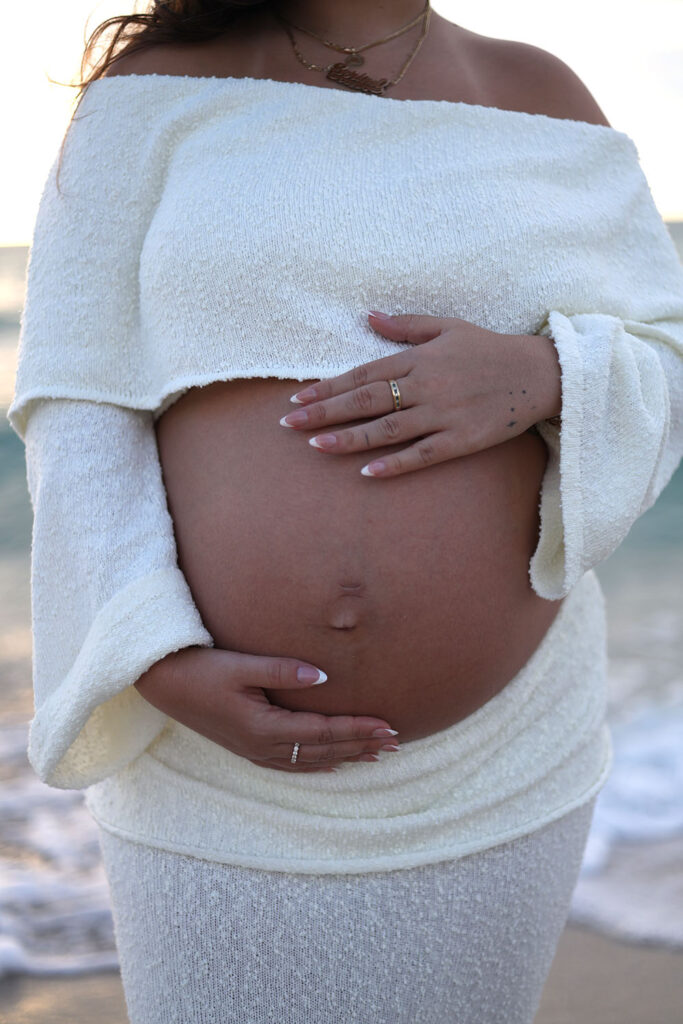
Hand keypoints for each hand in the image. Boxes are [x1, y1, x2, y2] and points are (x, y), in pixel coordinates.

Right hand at [134, 646, 397, 771]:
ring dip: (346, 757)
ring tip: (377, 754)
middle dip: (362, 746)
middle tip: (397, 741)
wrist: (164, 684)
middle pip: (324, 750)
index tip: (389, 726)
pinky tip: (335, 763)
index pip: (324, 732)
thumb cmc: (202, 669)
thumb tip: (325, 677)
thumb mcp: (241, 665)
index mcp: (264, 728)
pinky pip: (293, 764)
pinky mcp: (248, 748)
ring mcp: (255, 752)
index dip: (358, 730)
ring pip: (312, 761)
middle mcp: (263, 747)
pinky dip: (320, 764)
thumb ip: (282, 670)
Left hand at [279, 311, 561, 477]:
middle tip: (289, 425)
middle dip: (324, 412)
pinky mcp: (461, 440)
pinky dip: (394, 464)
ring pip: (386, 429)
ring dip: (349, 438)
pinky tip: (367, 474)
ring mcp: (442, 415)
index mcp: (418, 359)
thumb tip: (367, 315)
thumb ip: (405, 325)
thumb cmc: (488, 348)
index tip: (296, 400)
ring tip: (316, 446)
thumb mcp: (447, 327)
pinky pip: (421, 455)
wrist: (539, 373)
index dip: (327, 388)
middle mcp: (425, 386)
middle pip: (365, 401)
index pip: (362, 374)